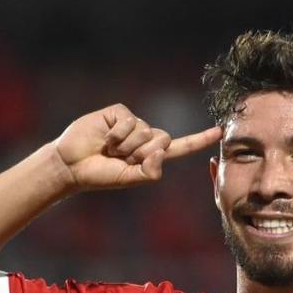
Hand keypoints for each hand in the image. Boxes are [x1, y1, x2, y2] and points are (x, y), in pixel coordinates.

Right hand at [53, 104, 221, 190]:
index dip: (199, 139)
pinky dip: (116, 134)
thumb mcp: (129, 179)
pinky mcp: (119, 113)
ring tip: (109, 150)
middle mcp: (145, 137)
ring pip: (145, 131)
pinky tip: (104, 138)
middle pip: (163, 140)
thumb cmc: (100, 175)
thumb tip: (161, 153)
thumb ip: (149, 172)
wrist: (72, 165)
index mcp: (151, 155)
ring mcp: (133, 124)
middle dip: (142, 153)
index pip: (180, 147)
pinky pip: (129, 121)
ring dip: (126, 145)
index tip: (219, 131)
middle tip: (121, 159)